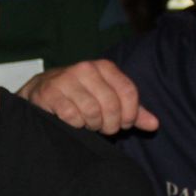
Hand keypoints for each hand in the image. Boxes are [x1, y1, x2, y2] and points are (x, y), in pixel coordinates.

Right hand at [17, 60, 156, 134]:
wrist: (41, 92)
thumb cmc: (80, 97)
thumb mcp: (108, 99)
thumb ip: (132, 111)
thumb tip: (154, 124)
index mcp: (104, 67)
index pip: (128, 93)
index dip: (130, 115)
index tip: (124, 124)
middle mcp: (86, 68)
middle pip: (111, 105)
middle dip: (111, 124)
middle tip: (104, 128)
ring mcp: (66, 79)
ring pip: (92, 112)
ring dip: (92, 126)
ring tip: (88, 124)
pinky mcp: (50, 93)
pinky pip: (72, 117)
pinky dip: (75, 125)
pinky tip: (72, 122)